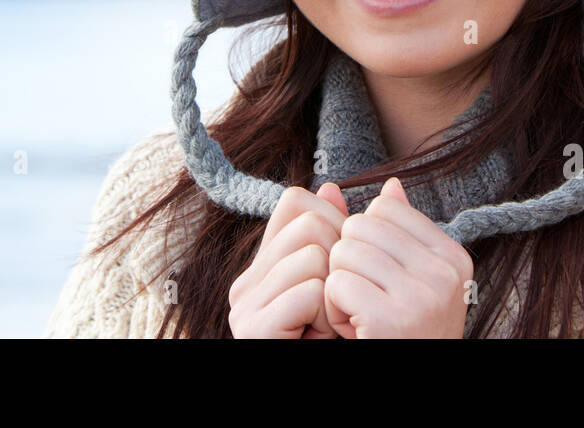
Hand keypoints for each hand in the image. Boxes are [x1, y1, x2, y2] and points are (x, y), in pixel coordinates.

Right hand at [228, 183, 349, 337]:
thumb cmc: (322, 336)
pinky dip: (328, 318)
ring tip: (326, 325)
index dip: (332, 221)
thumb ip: (331, 239)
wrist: (302, 395)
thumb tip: (331, 188)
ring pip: (312, 256)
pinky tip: (318, 337)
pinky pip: (309, 293)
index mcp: (261, 264)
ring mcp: (244, 303)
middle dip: (338, 262)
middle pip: (310, 224)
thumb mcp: (331, 284)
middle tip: (334, 304)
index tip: (339, 266)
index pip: (295, 201)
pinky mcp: (253, 328)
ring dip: (334, 295)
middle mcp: (244, 280)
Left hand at [324, 177, 474, 337]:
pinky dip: (333, 310)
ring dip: (339, 288)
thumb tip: (390, 186)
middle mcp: (445, 274)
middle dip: (349, 264)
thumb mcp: (414, 283)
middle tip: (367, 303)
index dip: (368, 243)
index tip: (383, 281)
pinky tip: (355, 332)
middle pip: (359, 227)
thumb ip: (400, 234)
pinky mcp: (391, 320)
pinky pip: (336, 284)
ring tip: (361, 318)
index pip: (384, 209)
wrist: (412, 394)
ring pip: (343, 252)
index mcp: (454, 258)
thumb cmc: (405, 336)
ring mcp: (422, 296)